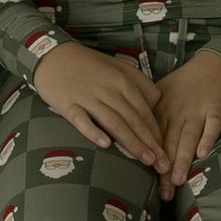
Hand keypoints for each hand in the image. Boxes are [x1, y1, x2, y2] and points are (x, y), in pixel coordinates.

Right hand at [32, 42, 165, 168]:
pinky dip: (94, 132)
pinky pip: (82, 120)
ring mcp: (88, 98)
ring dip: (132, 143)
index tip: (166, 152)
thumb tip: (157, 102)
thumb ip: (139, 83)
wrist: (54, 56)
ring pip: (114, 123)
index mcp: (123, 81)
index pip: (145, 112)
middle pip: (134, 120)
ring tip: (145, 160)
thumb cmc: (88, 64)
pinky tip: (105, 144)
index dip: (157, 133)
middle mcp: (108, 90)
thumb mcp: (119, 66)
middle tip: (163, 164)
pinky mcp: (68, 104)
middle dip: (151, 144)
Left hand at [152, 49, 220, 190]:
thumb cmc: (189, 81)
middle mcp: (178, 112)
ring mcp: (198, 110)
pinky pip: (213, 124)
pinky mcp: (217, 107)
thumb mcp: (163, 94)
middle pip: (169, 143)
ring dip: (183, 158)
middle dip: (165, 169)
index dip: (149, 160)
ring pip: (188, 137)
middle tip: (162, 193)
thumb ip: (149, 114)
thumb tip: (130, 133)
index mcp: (162, 110)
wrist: (218, 62)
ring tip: (178, 180)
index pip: (153, 138)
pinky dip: (209, 137)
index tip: (144, 183)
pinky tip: (204, 153)